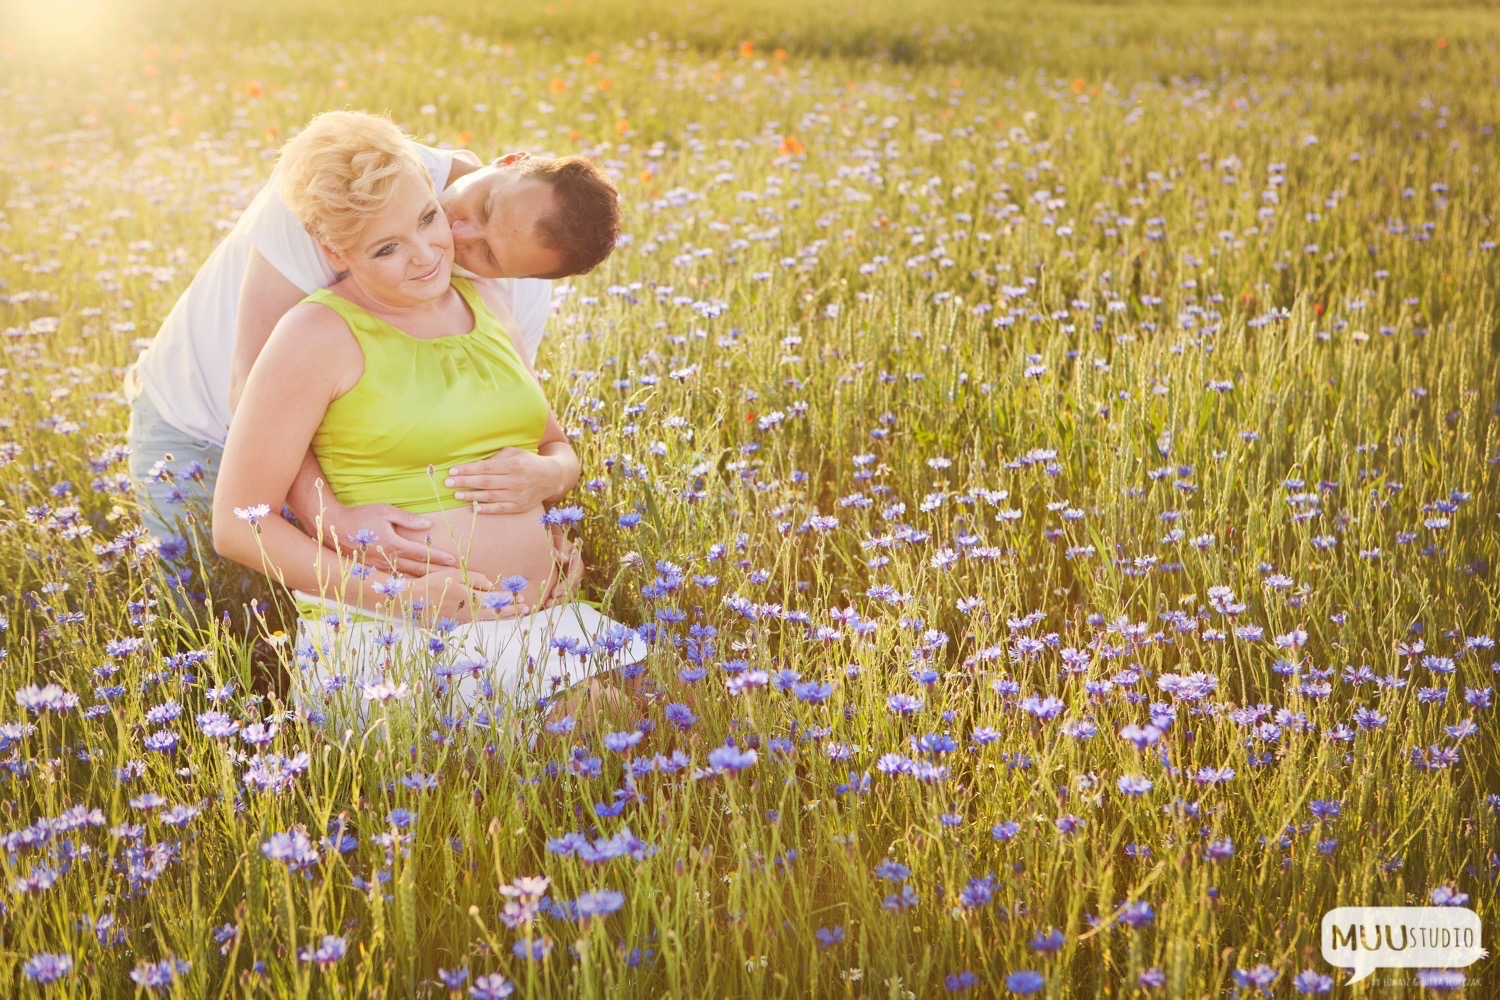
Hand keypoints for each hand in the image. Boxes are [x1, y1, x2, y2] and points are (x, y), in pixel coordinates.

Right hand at [316, 502, 456, 575]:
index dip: (438, 558)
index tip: (453, 561)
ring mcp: (379, 567)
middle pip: (417, 569)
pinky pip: (392, 580)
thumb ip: (407, 519)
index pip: (422, 554)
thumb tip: (427, 524)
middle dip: (436, 572)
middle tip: (453, 576)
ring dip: (423, 581)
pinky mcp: (371, 570)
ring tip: (439, 584)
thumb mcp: (385, 511)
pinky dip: (405, 584)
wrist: (334, 526)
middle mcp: (388, 559)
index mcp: (394, 544)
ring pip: (405, 578)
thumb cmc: (361, 515)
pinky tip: (414, 588)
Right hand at [408, 566, 529, 623]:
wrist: (410, 603)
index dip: (509, 599)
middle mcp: (469, 613)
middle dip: (511, 611)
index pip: (496, 600)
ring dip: (501, 617)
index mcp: (470, 599)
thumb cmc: (431, 585)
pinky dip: (486, 619)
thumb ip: (474, 579)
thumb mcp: (453, 575)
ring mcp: (462, 622)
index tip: (521, 598)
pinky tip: (492, 616)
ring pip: (487, 620)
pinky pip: (475, 622)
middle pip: (496, 613)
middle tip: (526, 609)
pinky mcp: (455, 626)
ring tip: (515, 614)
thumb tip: (490, 585)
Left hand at [443, 448, 560, 513]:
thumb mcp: (514, 453)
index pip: (485, 468)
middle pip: (485, 482)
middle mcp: (516, 480)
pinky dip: (487, 509)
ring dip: (471, 496)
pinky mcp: (520, 507)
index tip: (452, 471)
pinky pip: (501, 509)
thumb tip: (476, 466)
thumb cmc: (528, 462)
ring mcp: (518, 495)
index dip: (467, 470)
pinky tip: (474, 508)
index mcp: (513, 465)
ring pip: (491, 497)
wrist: (551, 477)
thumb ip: (496, 459)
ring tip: (456, 495)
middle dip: (465, 482)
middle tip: (448, 483)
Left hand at [538, 525, 583, 608]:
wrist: (550, 543)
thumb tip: (564, 559)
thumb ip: (560, 549)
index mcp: (576, 562)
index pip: (575, 575)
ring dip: (557, 601)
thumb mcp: (558, 541)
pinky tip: (542, 604)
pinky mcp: (561, 585)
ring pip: (567, 594)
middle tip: (549, 602)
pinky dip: (553, 600)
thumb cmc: (553, 540)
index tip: (555, 591)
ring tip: (545, 606)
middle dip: (561, 597)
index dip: (566, 585)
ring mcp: (569, 580)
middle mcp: (575, 573)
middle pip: (572, 588)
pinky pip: (560, 595)